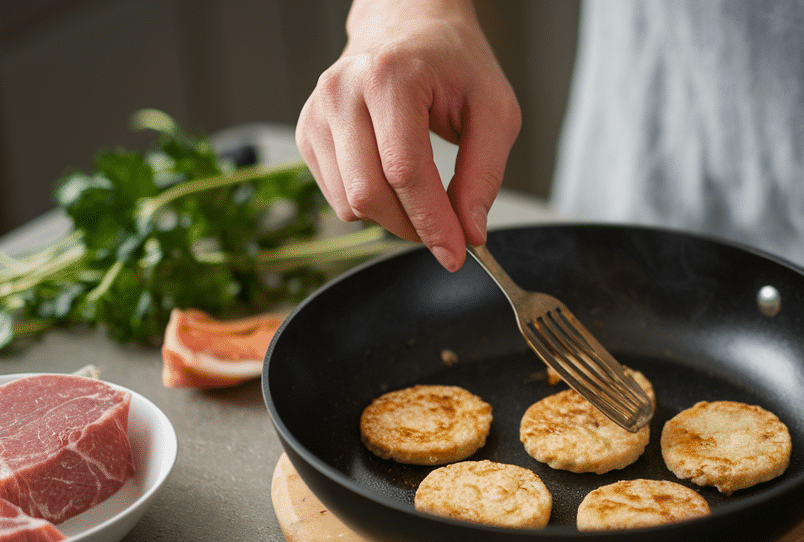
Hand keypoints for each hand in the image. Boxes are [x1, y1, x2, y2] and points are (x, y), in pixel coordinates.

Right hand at [296, 0, 520, 270]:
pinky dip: (373, 206)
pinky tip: (396, 182)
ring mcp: (318, 113)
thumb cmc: (453, 61)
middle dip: (414, 228)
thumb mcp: (494, 109)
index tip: (456, 253)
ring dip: (394, 220)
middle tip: (448, 232)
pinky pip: (338, 198)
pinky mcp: (309, 133)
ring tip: (426, 198)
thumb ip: (484, 173)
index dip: (432, 222)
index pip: (404, 171)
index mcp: (390, 77)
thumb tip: (471, 230)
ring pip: (350, 204)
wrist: (408, 25)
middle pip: (369, 194)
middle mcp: (342, 92)